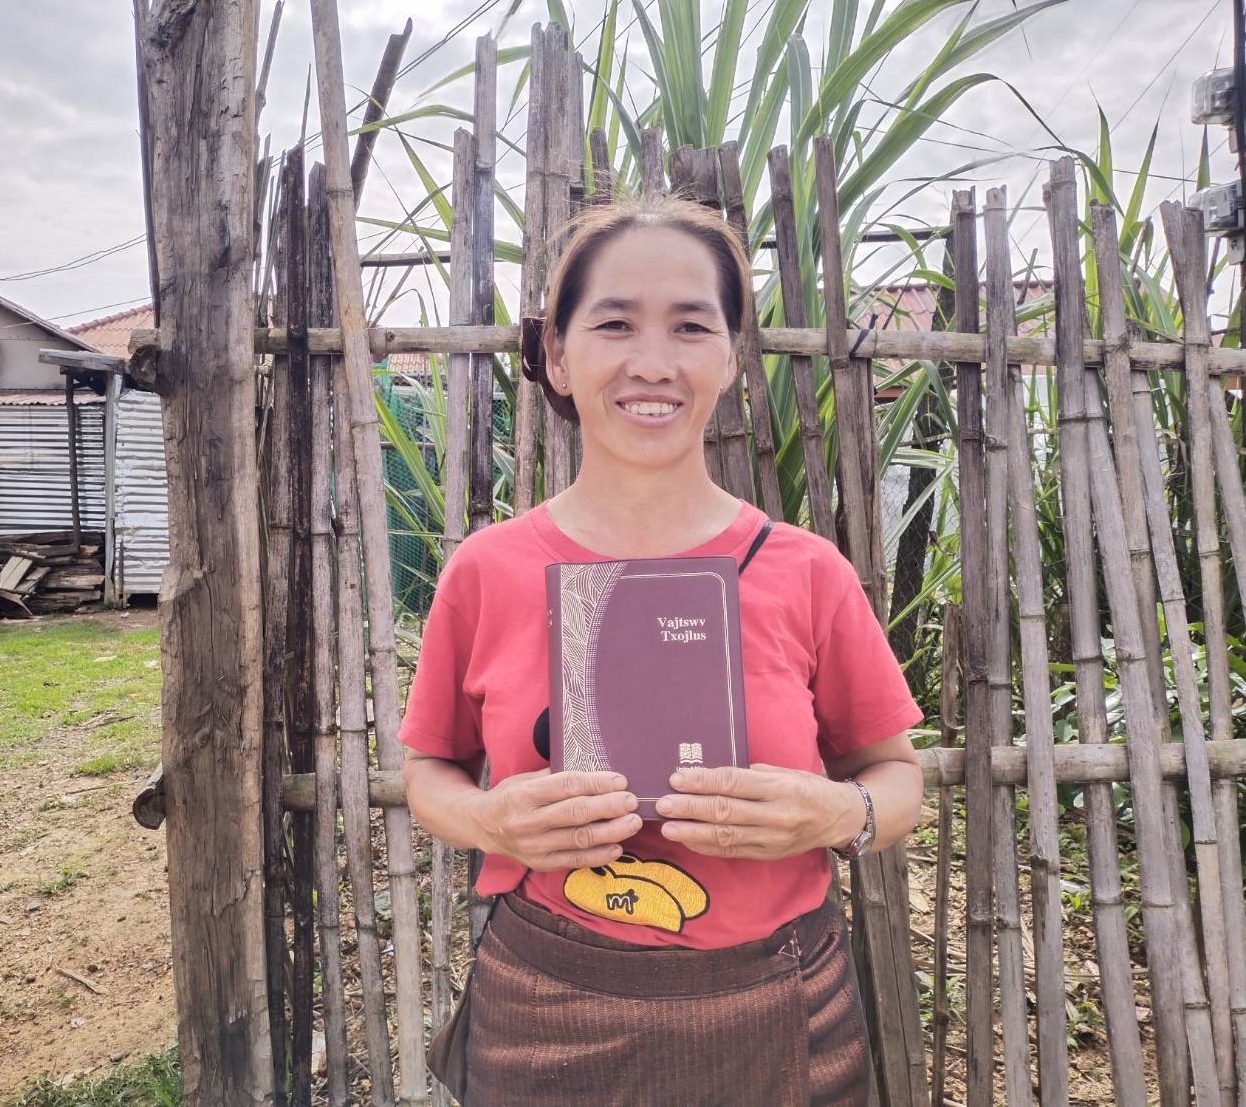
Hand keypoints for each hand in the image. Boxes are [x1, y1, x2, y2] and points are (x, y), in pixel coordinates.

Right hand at [468, 768, 641, 871]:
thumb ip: (556, 776)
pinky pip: (574, 861)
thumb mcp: (526, 778)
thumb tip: (594, 771)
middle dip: (608, 807)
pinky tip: (617, 847)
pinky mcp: (540, 864)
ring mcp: (534, 846)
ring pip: (579, 839)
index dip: (595, 783)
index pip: (566, 786)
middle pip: (575, 813)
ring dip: (610, 831)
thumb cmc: (511, 797)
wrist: (483, 827)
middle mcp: (528, 821)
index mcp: (524, 794)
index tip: (619, 780)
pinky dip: (598, 855)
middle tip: (632, 801)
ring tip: (632, 823)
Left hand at [655, 764, 864, 860]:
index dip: (702, 781)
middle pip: (726, 811)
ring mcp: (772, 839)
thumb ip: (751, 774)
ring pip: (726, 836)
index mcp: (779, 787)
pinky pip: (733, 851)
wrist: (840, 818)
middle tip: (663, 804)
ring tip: (668, 827)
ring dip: (693, 832)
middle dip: (691, 808)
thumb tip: (711, 776)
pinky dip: (708, 847)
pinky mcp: (769, 855)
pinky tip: (689, 841)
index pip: (733, 783)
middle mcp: (776, 814)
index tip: (677, 779)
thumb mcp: (784, 771)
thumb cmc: (807, 788)